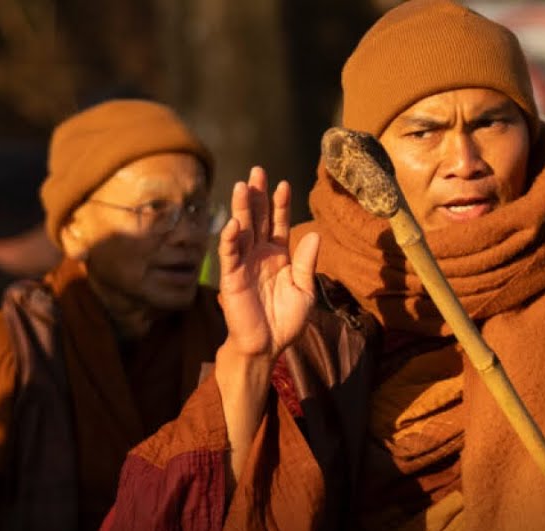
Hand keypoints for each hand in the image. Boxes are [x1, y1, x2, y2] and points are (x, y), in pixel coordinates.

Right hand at [216, 166, 319, 361]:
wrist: (267, 346)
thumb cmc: (286, 321)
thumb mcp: (304, 290)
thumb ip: (307, 263)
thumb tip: (315, 233)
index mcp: (278, 255)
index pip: (278, 223)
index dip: (280, 204)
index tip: (283, 184)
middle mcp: (259, 254)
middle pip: (257, 219)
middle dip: (257, 195)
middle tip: (256, 171)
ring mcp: (244, 264)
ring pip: (242, 231)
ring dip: (241, 209)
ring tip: (242, 186)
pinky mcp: (231, 278)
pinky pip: (229, 255)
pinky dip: (229, 239)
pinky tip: (233, 223)